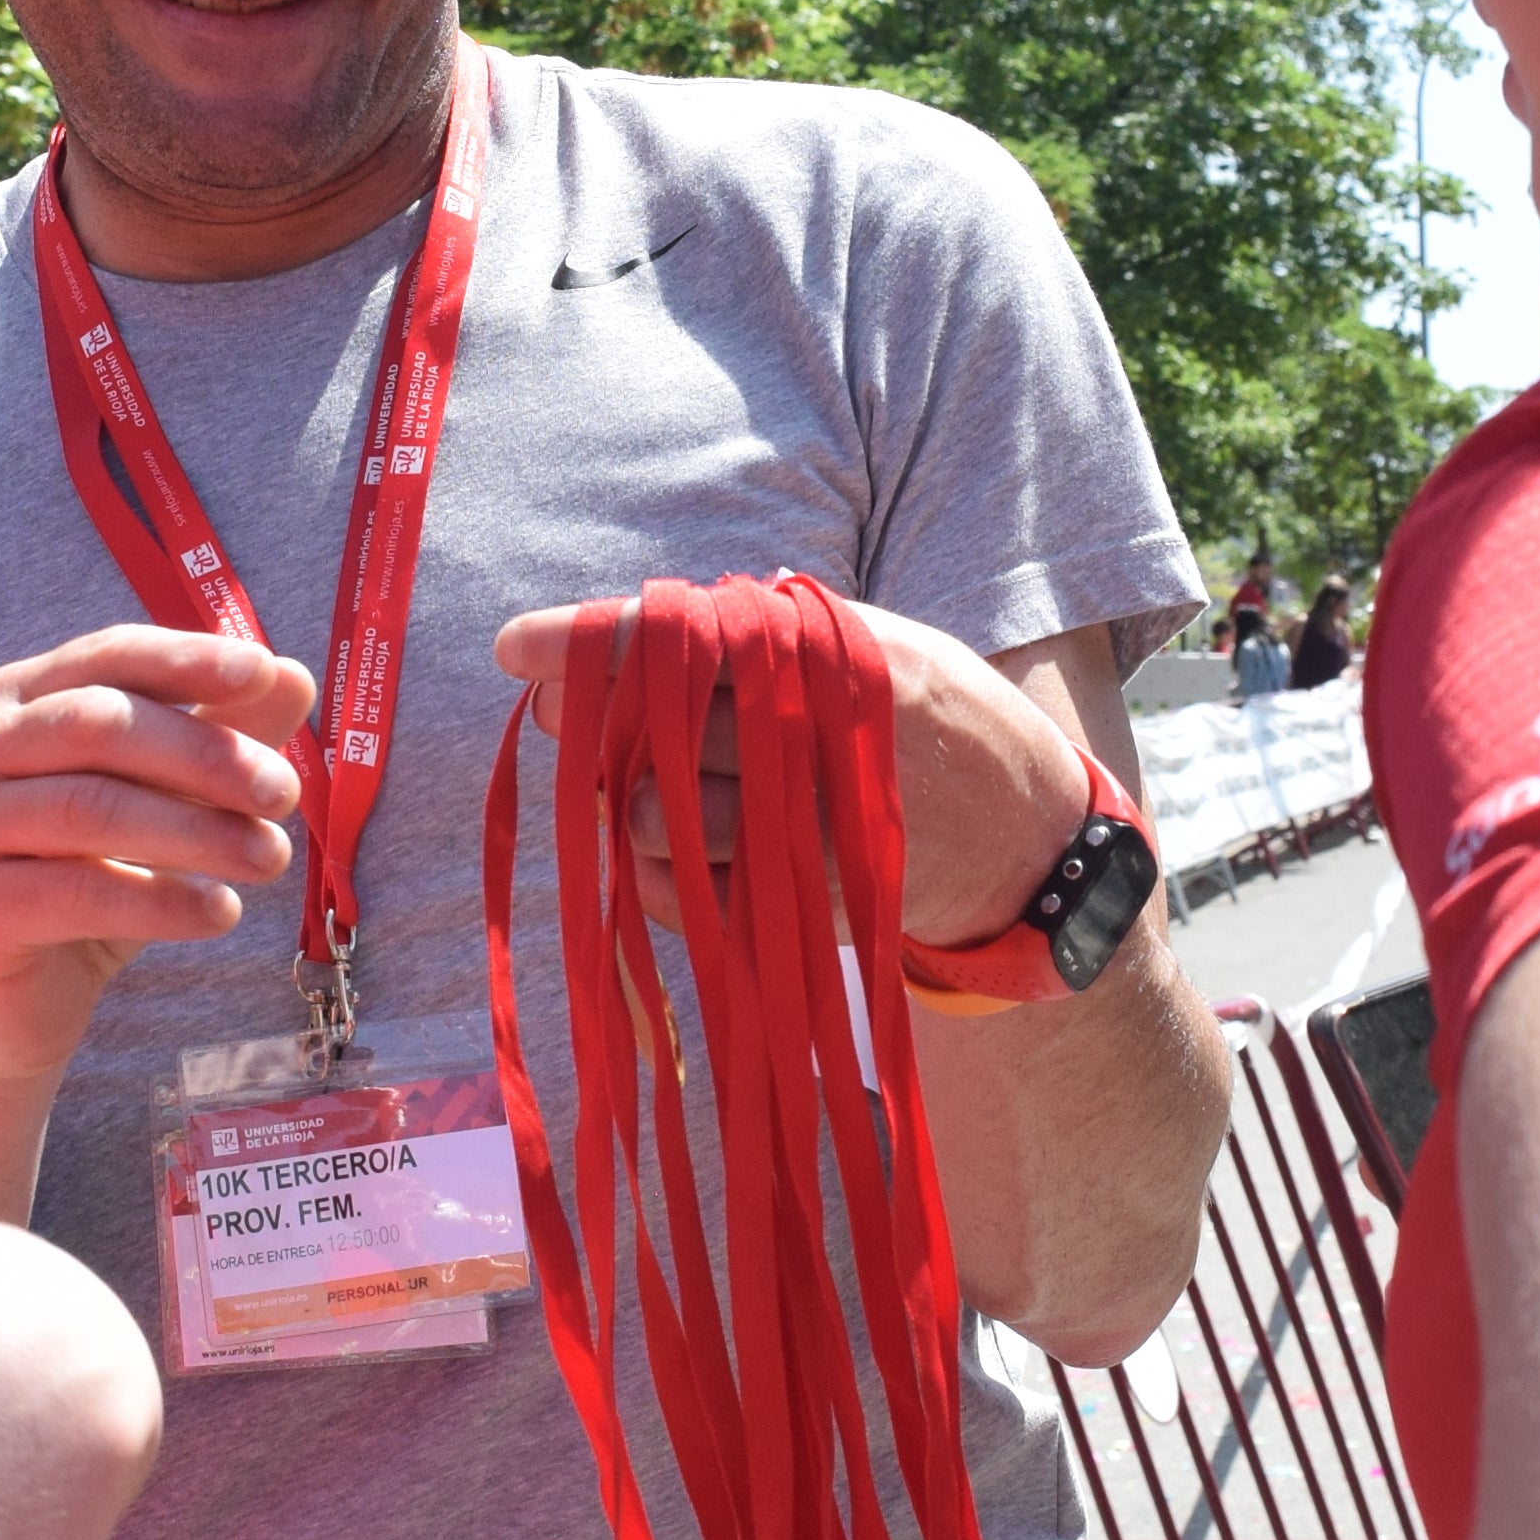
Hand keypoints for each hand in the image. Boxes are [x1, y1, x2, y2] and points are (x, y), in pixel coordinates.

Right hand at [0, 625, 313, 1086]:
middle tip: (284, 793)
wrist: (8, 1006)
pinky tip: (221, 912)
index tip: (265, 671)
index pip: (107, 656)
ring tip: (270, 857)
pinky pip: (76, 892)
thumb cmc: (92, 881)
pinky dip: (160, 900)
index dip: (186, 658)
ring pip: (89, 809)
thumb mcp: (164, 803)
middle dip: (204, 754)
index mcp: (14, 699)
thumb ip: (217, 736)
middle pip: (99, 726)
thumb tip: (294, 678)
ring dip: (195, 830)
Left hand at [490, 592, 1088, 950]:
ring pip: (650, 816)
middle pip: (647, 733)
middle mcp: (813, 742)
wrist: (1027, 840)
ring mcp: (805, 831)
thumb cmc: (928, 722)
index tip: (512, 645)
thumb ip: (765, 633)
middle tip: (567, 713)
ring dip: (627, 798)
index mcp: (828, 657)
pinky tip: (689, 841)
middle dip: (589, 722)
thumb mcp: (874, 644)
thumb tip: (625, 639)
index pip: (683, 636)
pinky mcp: (800, 906)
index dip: (585, 642)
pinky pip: (678, 893)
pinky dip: (658, 868)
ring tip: (655, 777)